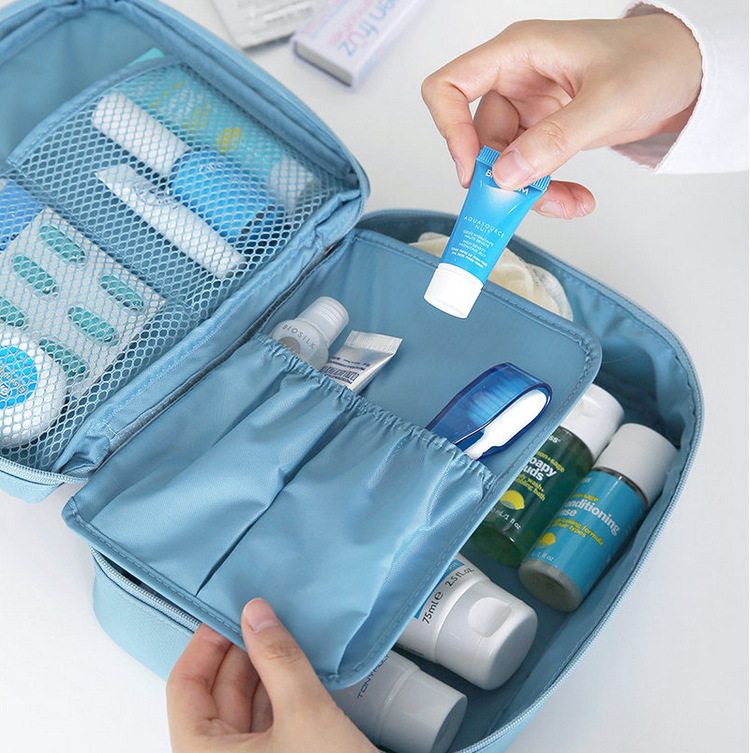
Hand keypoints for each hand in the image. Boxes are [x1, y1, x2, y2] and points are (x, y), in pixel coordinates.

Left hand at [166, 598, 377, 752]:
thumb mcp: (305, 714)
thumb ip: (279, 658)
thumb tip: (256, 614)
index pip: (185, 688)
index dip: (206, 645)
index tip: (229, 613)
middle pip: (212, 697)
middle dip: (239, 654)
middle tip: (263, 619)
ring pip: (240, 711)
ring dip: (260, 673)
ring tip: (280, 639)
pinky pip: (262, 726)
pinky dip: (275, 695)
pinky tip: (291, 671)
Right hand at [421, 13, 701, 217]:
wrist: (690, 70)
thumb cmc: (656, 60)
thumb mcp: (608, 101)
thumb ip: (555, 139)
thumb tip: (507, 175)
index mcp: (519, 53)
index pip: (450, 87)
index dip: (451, 131)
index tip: (473, 172)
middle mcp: (516, 79)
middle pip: (479, 139)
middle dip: (504, 178)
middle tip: (527, 204)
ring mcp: (530, 107)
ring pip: (505, 163)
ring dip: (531, 192)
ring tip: (569, 203)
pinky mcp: (545, 131)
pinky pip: (529, 170)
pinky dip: (547, 191)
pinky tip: (576, 198)